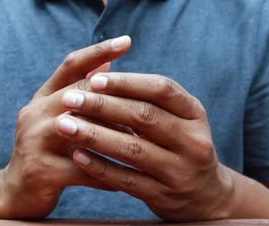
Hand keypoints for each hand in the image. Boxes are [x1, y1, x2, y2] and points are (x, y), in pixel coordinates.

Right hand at [0, 36, 131, 218]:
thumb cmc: (49, 150)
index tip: (128, 40)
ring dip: (115, 136)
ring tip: (144, 143)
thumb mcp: (61, 117)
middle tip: (150, 102)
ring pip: (81, 130)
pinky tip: (127, 180)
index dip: (99, 51)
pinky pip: (82, 170)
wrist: (16, 191)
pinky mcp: (39, 171)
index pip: (71, 65)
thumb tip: (108, 65)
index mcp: (43, 97)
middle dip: (114, 97)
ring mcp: (33, 141)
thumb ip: (81, 93)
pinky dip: (107, 174)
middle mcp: (34, 113)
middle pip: (78, 94)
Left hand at [55, 73, 234, 220]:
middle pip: (144, 116)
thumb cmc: (179, 146)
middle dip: (103, 106)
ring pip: (132, 149)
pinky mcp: (163, 196)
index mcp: (195, 113)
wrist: (204, 196)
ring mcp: (179, 171)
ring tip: (64, 125)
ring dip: (94, 135)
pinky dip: (100, 166)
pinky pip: (126, 180)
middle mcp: (193, 141)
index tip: (94, 79)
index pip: (162, 89)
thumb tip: (97, 71)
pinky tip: (77, 155)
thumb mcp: (177, 118)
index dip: (127, 82)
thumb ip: (144, 97)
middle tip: (70, 99)